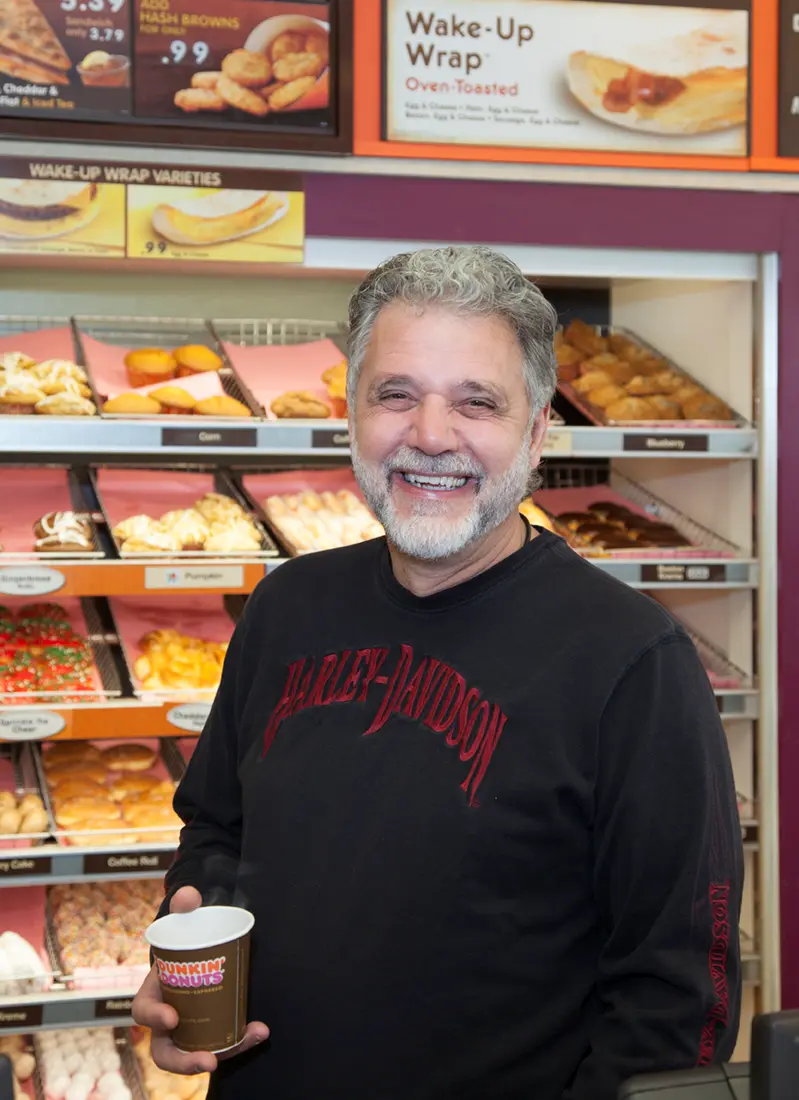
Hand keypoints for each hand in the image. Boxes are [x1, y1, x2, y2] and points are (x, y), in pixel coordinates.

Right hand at [132, 886, 268, 1074]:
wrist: (203, 953)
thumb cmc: (186, 941)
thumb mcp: (183, 923)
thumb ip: (184, 907)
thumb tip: (188, 895)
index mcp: (152, 994)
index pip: (143, 1011)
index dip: (154, 1018)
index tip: (173, 1018)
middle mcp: (167, 1021)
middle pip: (166, 1052)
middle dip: (185, 1062)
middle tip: (207, 1059)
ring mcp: (190, 1031)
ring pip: (199, 1052)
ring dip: (223, 1052)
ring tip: (246, 1039)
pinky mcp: (212, 1033)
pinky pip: (223, 1043)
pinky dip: (241, 1040)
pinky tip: (260, 1030)